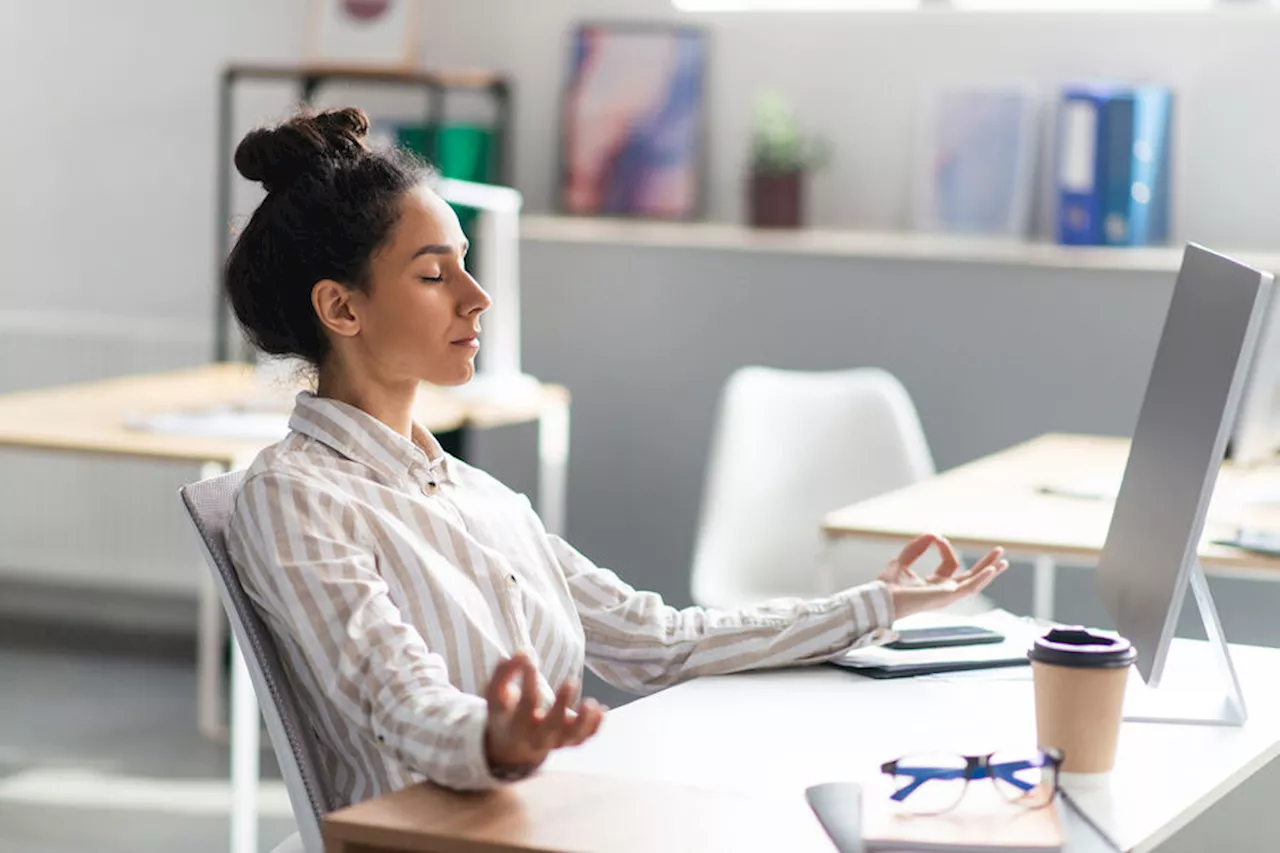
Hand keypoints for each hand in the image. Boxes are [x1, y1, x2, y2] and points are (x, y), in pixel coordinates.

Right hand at [483, 652, 605, 775]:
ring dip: (584, 721)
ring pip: (572, 737)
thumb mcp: (496, 696)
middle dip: (561, 705)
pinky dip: (594, 727)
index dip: (529, 678)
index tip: (529, 656)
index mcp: (516, 726)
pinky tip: (601, 710)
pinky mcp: (569, 741)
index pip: (526, 703)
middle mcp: (537, 738)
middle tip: (570, 680)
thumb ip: (504, 673)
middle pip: (551, 726)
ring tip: (591, 703)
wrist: (512, 746)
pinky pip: (584, 738)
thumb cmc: (505, 713)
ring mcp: (555, 742)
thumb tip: (522, 652)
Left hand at [878, 534, 1007, 619]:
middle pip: (970, 577)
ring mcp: (947, 596)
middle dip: (985, 564)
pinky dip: (981, 578)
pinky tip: (991, 569)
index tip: (933, 536)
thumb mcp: (902, 561)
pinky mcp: (947, 597)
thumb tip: (931, 534)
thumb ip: (916, 548)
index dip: (944, 547)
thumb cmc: (887, 586)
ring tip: (1003, 560)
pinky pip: (969, 588)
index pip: (950, 564)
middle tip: (999, 551)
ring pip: (975, 583)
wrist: (882, 598)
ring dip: (989, 571)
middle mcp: (943, 592)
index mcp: (934, 585)